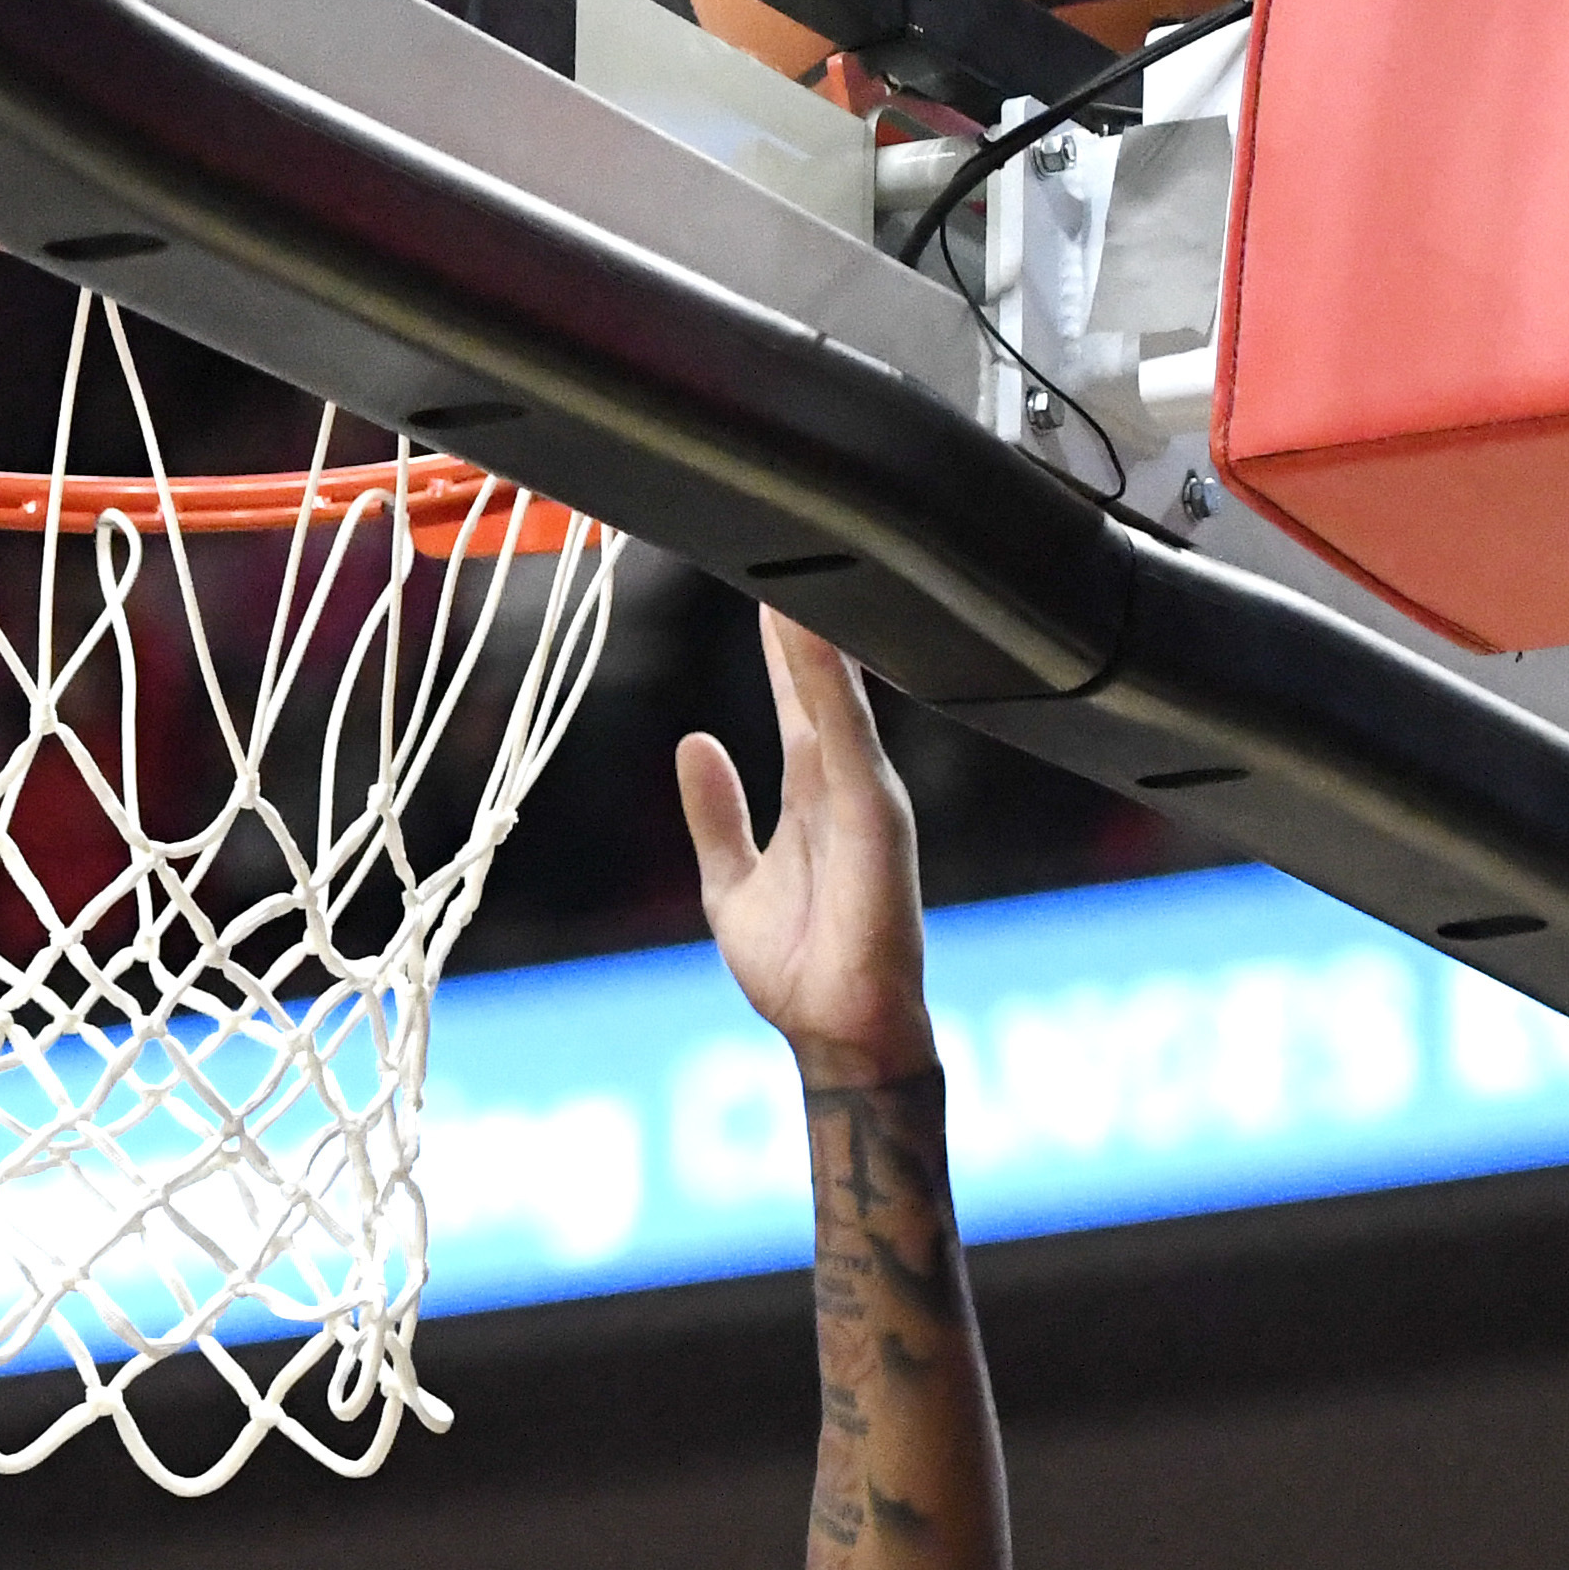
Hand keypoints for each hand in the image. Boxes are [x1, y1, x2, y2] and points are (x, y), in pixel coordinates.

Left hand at [678, 614, 934, 1086]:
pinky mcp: (874, 822)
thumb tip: (693, 744)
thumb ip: (715, 815)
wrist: (837, 1032)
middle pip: (820, 683)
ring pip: (838, 699)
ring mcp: (864, 799)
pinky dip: (833, 693)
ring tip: (791, 574)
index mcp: (814, 794)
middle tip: (785, 537)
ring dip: (815, 638)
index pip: (794, 700)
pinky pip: (849, 744)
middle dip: (801, 618)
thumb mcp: (731, 882)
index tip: (760, 584)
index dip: (778, 647)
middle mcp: (845, 786)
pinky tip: (816, 646)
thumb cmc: (800, 967)